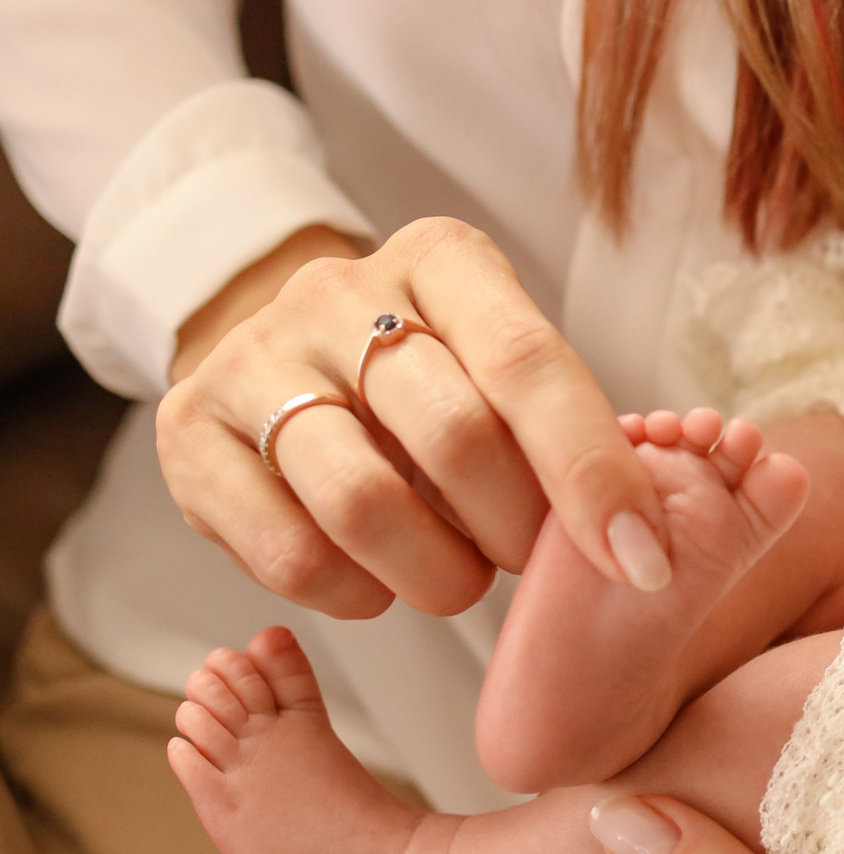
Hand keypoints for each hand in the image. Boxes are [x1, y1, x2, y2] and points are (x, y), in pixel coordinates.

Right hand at [157, 217, 667, 618]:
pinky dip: (358, 593)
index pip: (529, 361)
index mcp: (442, 260)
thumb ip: (564, 424)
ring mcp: (253, 359)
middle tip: (528, 559)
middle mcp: (338, 294)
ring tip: (460, 578)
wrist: (284, 354)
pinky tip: (380, 581)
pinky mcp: (191, 434)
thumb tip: (640, 534)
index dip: (592, 471)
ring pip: (363, 502)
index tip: (643, 558)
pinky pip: (290, 554)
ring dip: (439, 573)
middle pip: (454, 434)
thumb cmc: (435, 375)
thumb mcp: (502, 367)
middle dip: (516, 528)